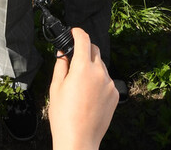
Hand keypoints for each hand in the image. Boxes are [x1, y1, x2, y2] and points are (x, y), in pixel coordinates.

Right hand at [49, 28, 117, 149]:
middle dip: (85, 49)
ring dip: (91, 66)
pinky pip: (106, 80)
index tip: (73, 32)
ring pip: (101, 66)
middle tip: (74, 58)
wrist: (79, 140)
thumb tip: (64, 52)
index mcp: (83, 68)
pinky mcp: (115, 94)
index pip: (84, 39)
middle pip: (94, 50)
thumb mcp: (56, 87)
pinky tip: (88, 95)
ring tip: (80, 84)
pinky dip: (99, 80)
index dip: (78, 32)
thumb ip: (61, 65)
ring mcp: (109, 83)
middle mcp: (100, 72)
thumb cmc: (63, 116)